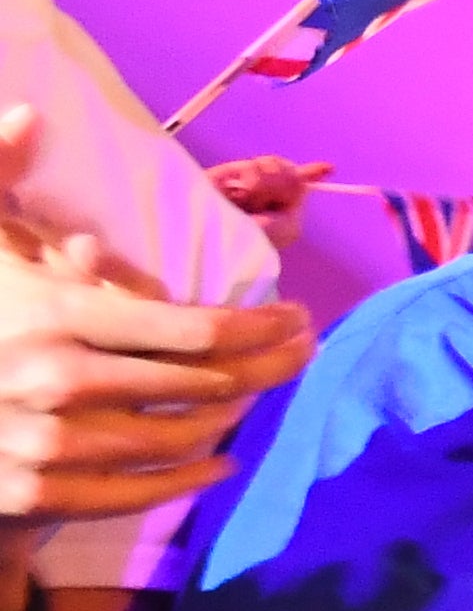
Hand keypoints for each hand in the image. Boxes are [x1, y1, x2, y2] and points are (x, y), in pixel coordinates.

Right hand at [0, 187, 310, 527]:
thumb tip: (31, 114)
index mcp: (56, 317)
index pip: (191, 330)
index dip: (258, 327)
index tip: (296, 316)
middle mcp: (59, 382)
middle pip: (200, 384)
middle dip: (265, 368)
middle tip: (304, 353)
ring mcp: (48, 445)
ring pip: (176, 438)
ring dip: (230, 420)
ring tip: (261, 395)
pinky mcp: (36, 496)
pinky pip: (137, 493)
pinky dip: (188, 479)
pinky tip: (220, 461)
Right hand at [199, 151, 330, 252]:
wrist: (221, 237)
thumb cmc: (256, 240)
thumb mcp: (288, 226)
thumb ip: (296, 200)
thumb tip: (303, 180)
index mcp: (275, 208)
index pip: (295, 185)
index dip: (312, 174)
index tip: (329, 169)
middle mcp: (259, 193)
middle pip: (286, 168)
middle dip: (288, 181)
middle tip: (274, 200)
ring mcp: (242, 181)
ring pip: (272, 164)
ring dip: (270, 185)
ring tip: (253, 203)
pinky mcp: (224, 174)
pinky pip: (254, 166)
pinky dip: (255, 183)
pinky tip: (241, 196)